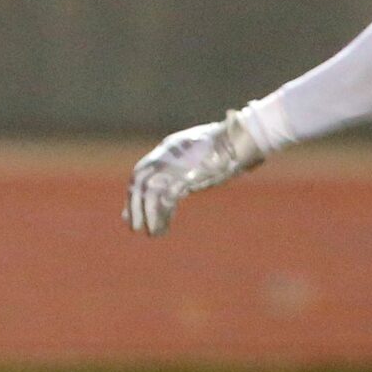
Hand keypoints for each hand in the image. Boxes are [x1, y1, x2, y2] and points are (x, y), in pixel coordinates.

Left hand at [125, 109, 269, 235]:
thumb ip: (183, 170)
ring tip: (152, 234)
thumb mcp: (196, 156)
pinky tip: (163, 228)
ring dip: (147, 214)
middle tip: (134, 227)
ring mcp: (176, 164)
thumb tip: (172, 193)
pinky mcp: (189, 174)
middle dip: (134, 205)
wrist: (241, 138)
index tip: (130, 212)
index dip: (134, 193)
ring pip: (150, 191)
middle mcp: (167, 155)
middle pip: (139, 180)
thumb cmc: (225, 149)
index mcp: (167, 150)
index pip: (141, 172)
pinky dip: (163, 214)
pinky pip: (168, 197)